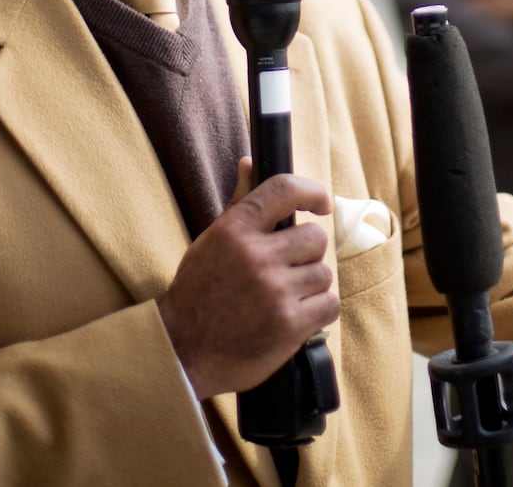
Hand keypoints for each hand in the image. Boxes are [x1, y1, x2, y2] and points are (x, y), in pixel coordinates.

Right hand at [157, 159, 339, 397]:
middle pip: (315, 237)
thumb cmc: (199, 292)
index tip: (321, 202)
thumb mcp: (211, 241)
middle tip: (287, 268)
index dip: (312, 191)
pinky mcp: (289, 324)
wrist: (183, 351)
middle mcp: (255, 256)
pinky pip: (329, 304)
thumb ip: (238, 202)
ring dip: (310, 285)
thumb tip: (249, 161)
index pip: (284, 190)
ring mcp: (274, 291)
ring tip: (284, 296)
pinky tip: (296, 315)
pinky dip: (319, 312)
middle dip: (306, 253)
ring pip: (323, 273)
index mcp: (234, 230)